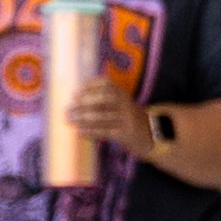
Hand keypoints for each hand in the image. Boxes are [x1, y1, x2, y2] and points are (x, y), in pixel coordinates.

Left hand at [52, 47, 134, 161]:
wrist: (153, 136)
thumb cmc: (130, 119)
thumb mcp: (123, 105)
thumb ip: (106, 100)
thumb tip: (77, 100)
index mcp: (124, 95)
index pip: (107, 85)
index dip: (90, 87)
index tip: (75, 93)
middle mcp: (126, 105)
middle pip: (103, 100)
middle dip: (83, 103)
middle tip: (68, 109)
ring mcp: (127, 119)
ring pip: (102, 116)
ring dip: (83, 118)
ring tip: (69, 120)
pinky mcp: (126, 134)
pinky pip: (106, 132)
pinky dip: (91, 132)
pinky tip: (80, 132)